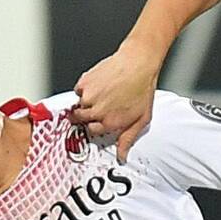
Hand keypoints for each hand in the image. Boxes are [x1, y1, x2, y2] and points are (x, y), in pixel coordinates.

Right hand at [70, 41, 159, 159]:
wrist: (138, 63)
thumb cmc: (142, 88)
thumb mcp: (142, 119)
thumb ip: (128, 139)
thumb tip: (122, 156)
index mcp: (110, 123)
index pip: (91, 131)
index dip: (94, 125)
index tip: (96, 120)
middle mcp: (97, 111)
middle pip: (79, 119)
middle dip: (84, 116)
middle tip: (93, 108)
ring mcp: (89, 97)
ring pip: (78, 104)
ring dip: (85, 101)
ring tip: (100, 93)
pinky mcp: (85, 82)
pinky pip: (78, 89)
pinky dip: (84, 88)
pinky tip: (98, 84)